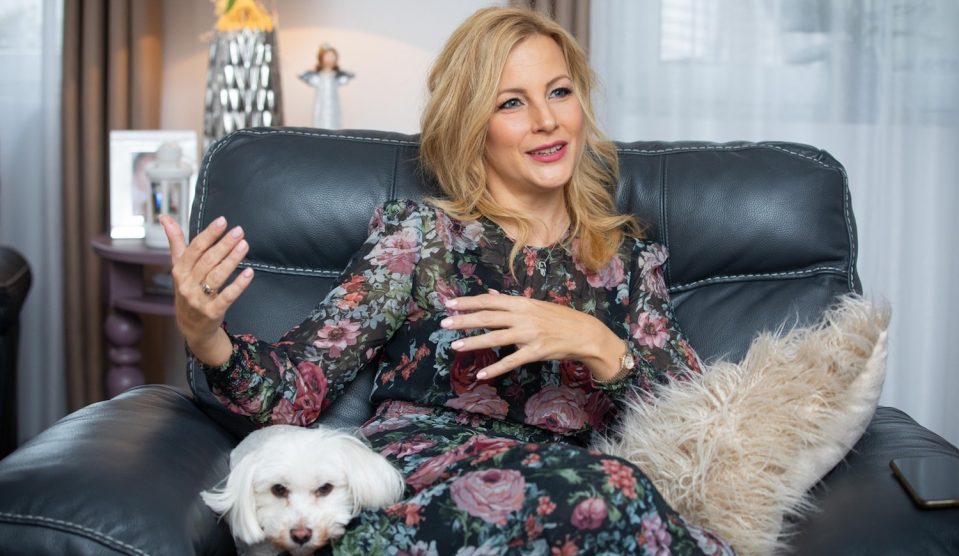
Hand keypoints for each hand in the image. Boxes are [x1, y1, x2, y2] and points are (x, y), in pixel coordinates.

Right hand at [160, 214, 253, 356]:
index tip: (222, 221)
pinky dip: (238, 284)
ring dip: (232, 259)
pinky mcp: (212, 312)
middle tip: (239, 231)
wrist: (191, 326)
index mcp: (180, 270)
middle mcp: (187, 284)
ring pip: (217, 276)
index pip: (194, 249)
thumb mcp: (179, 267)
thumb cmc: (188, 290)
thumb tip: (165, 218)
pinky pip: (227, 296)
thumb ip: (176, 242)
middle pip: (207, 261)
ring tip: (244, 245)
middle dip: (224, 244)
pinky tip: (249, 273)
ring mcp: (198, 299)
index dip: (208, 234)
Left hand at [441, 290, 621, 379]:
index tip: (449, 304)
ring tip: (455, 345)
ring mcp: (529, 334)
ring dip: (474, 342)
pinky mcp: (535, 352)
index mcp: (522, 303)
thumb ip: (510, 302)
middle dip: (464, 320)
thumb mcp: (534, 305)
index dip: (468, 302)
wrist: (584, 333)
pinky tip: (481, 374)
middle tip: (444, 324)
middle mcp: (523, 316)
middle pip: (488, 317)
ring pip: (496, 338)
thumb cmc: (558, 318)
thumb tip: (491, 294)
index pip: (489, 300)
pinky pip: (512, 361)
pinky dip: (495, 368)